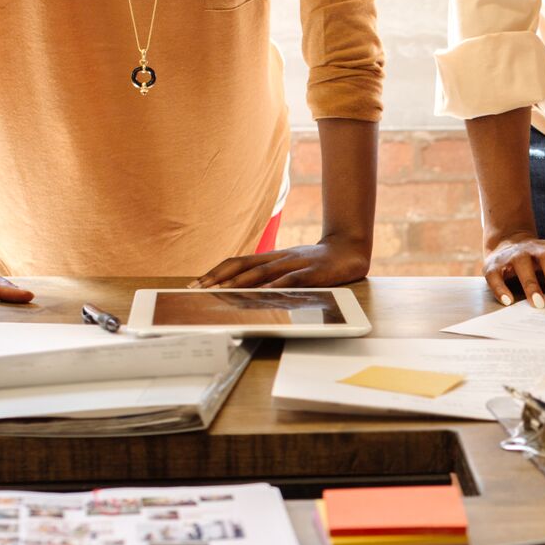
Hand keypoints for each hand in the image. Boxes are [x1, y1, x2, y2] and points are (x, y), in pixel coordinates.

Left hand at [192, 238, 370, 289]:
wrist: (348, 251)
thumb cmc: (317, 264)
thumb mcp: (290, 268)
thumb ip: (270, 277)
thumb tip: (245, 292)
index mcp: (271, 258)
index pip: (237, 262)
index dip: (215, 271)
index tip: (196, 283)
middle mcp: (278, 258)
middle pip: (243, 265)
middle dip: (219, 277)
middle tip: (199, 289)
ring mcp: (294, 263)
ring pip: (262, 272)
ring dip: (241, 282)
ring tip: (223, 291)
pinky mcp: (311, 272)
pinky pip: (291, 279)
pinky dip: (276, 286)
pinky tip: (264, 294)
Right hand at [482, 232, 544, 308]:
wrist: (507, 244)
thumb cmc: (539, 265)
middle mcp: (536, 249)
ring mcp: (514, 255)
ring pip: (523, 264)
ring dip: (531, 284)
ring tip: (538, 305)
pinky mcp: (494, 264)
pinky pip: (496, 275)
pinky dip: (501, 288)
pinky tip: (508, 301)